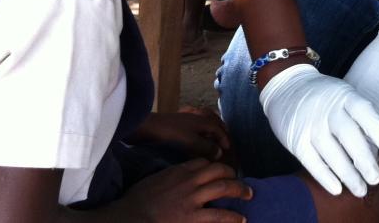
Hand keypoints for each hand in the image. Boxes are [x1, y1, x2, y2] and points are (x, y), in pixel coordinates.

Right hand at [119, 159, 251, 222]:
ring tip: (248, 194)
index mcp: (177, 172)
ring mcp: (192, 199)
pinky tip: (241, 219)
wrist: (130, 218)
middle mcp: (188, 182)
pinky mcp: (193, 218)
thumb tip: (174, 180)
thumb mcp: (153, 181)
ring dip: (239, 190)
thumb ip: (168, 177)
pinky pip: (219, 215)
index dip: (213, 166)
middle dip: (231, 174)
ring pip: (223, 187)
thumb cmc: (135, 202)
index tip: (218, 171)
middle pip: (217, 170)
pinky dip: (233, 217)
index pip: (201, 162)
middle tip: (239, 180)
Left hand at [128, 107, 230, 161]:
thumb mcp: (191, 142)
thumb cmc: (171, 134)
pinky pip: (194, 128)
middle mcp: (197, 118)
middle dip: (221, 133)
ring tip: (212, 145)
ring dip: (210, 133)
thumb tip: (220, 153)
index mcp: (203, 121)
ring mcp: (187, 120)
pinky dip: (199, 134)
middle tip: (224, 144)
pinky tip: (196, 143)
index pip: (220, 129)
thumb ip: (207, 147)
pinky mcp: (178, 125)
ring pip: (204, 125)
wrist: (146, 127)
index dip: (225, 140)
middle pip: (214, 123)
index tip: (228, 151)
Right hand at [259, 64, 378, 196]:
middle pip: (349, 136)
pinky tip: (337, 189)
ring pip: (331, 152)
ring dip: (347, 174)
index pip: (365, 113)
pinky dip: (324, 176)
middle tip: (375, 179)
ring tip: (360, 190)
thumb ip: (362, 118)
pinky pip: (312, 161)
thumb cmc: (325, 97)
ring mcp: (310, 124)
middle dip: (364, 160)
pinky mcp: (295, 138)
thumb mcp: (344, 95)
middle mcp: (327, 109)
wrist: (286, 85)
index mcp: (344, 96)